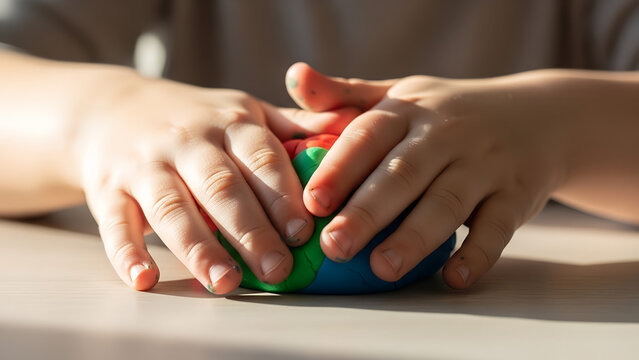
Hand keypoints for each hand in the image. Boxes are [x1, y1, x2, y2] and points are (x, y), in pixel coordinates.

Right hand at [74, 73, 358, 293]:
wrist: (113, 108)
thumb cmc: (196, 118)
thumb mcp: (244, 110)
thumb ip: (294, 122)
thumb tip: (351, 128)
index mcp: (230, 122)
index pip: (261, 157)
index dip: (282, 194)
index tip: (305, 232)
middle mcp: (188, 140)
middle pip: (221, 186)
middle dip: (250, 229)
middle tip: (277, 269)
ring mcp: (145, 164)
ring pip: (172, 207)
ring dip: (198, 246)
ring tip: (224, 282)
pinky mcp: (109, 189)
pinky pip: (116, 222)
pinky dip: (127, 252)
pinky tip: (144, 280)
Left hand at [286, 63, 569, 288]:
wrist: (538, 115)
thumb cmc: (448, 113)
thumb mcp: (399, 95)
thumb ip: (345, 95)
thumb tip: (293, 77)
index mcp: (408, 110)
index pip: (368, 136)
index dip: (339, 168)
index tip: (311, 202)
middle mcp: (446, 134)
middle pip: (403, 175)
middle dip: (367, 212)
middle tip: (333, 246)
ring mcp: (485, 164)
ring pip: (447, 203)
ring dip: (415, 237)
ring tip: (382, 269)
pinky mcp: (517, 194)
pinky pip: (498, 227)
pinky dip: (478, 253)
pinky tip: (454, 278)